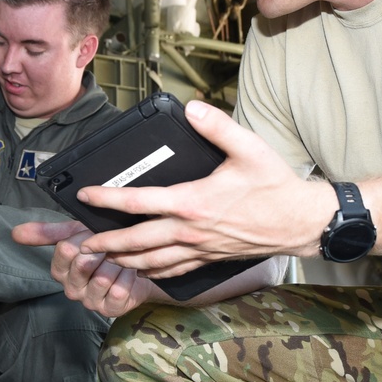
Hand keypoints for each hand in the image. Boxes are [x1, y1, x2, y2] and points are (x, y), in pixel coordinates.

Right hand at [13, 220, 163, 316]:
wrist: (135, 267)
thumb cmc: (103, 250)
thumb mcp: (76, 235)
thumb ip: (47, 233)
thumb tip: (14, 232)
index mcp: (60, 271)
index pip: (65, 250)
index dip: (85, 237)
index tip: (94, 232)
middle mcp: (72, 289)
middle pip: (83, 263)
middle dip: (101, 249)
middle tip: (111, 244)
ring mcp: (91, 301)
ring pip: (102, 277)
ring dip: (116, 262)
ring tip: (122, 257)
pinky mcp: (111, 310)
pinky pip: (119, 289)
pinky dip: (128, 275)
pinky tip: (132, 270)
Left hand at [71, 101, 330, 278]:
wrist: (300, 222)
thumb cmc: (275, 186)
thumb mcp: (250, 148)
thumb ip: (218, 127)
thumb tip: (193, 109)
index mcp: (193, 203)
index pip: (139, 202)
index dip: (108, 199)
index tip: (86, 195)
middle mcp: (190, 231)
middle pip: (136, 241)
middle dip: (105, 243)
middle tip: (81, 243)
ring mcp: (199, 249)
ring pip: (151, 261)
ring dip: (123, 260)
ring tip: (102, 258)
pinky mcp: (209, 259)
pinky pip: (173, 271)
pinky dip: (152, 272)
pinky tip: (142, 270)